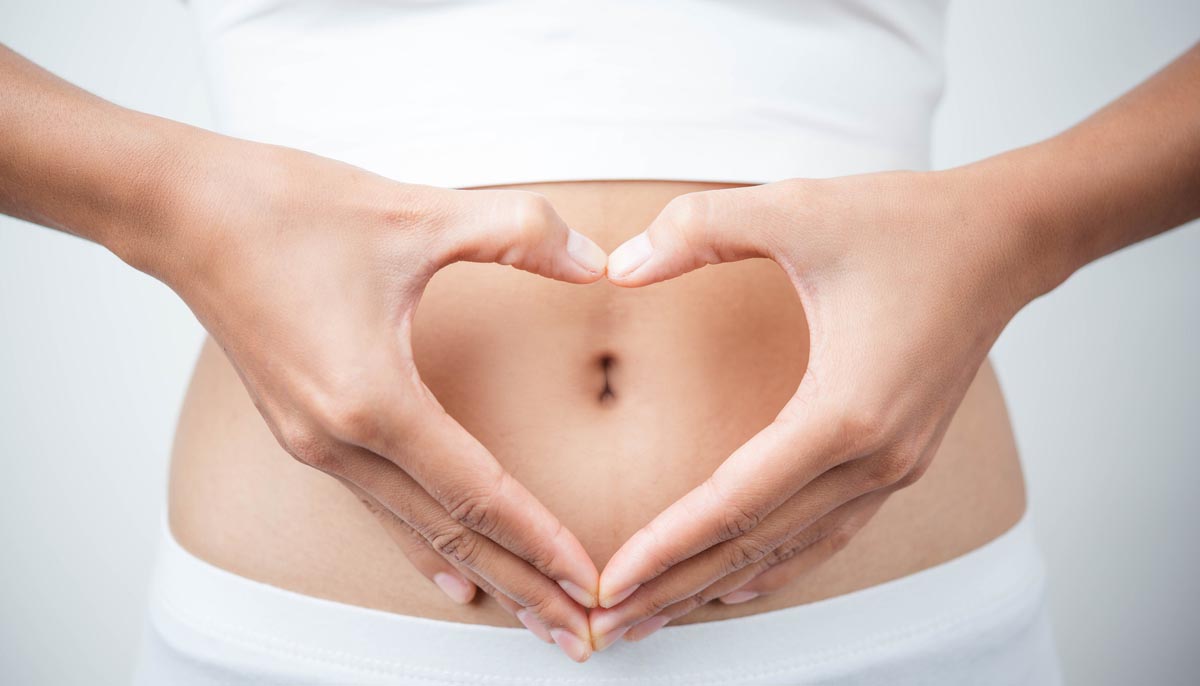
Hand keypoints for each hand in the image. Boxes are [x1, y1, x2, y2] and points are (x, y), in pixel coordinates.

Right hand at [153, 138, 607, 660]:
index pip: (477, 493)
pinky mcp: (305, 432)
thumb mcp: (419, 211)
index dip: (541, 541)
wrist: (183, 211)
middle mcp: (339, 441)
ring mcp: (316, 444)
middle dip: (522, 588)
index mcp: (371, 399)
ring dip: (482, 574)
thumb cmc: (286, 211)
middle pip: (451, 534)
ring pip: (416, 531)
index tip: (592, 583)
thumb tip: (599, 261)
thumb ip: (520, 235)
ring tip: (532, 618)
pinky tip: (452, 577)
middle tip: (581, 636)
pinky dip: (424, 547)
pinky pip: (379, 508)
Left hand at [589, 168, 1030, 647]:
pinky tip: (737, 581)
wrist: (1007, 238)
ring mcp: (894, 468)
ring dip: (718, 585)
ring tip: (656, 615)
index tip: (609, 583)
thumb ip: (699, 230)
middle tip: (610, 624)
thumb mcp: (797, 208)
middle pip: (757, 546)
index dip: (666, 546)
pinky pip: (826, 533)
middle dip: (677, 588)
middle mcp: (874, 459)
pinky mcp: (899, 460)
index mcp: (845, 411)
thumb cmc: (910, 224)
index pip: (735, 503)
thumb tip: (617, 266)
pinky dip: (776, 564)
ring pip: (791, 551)